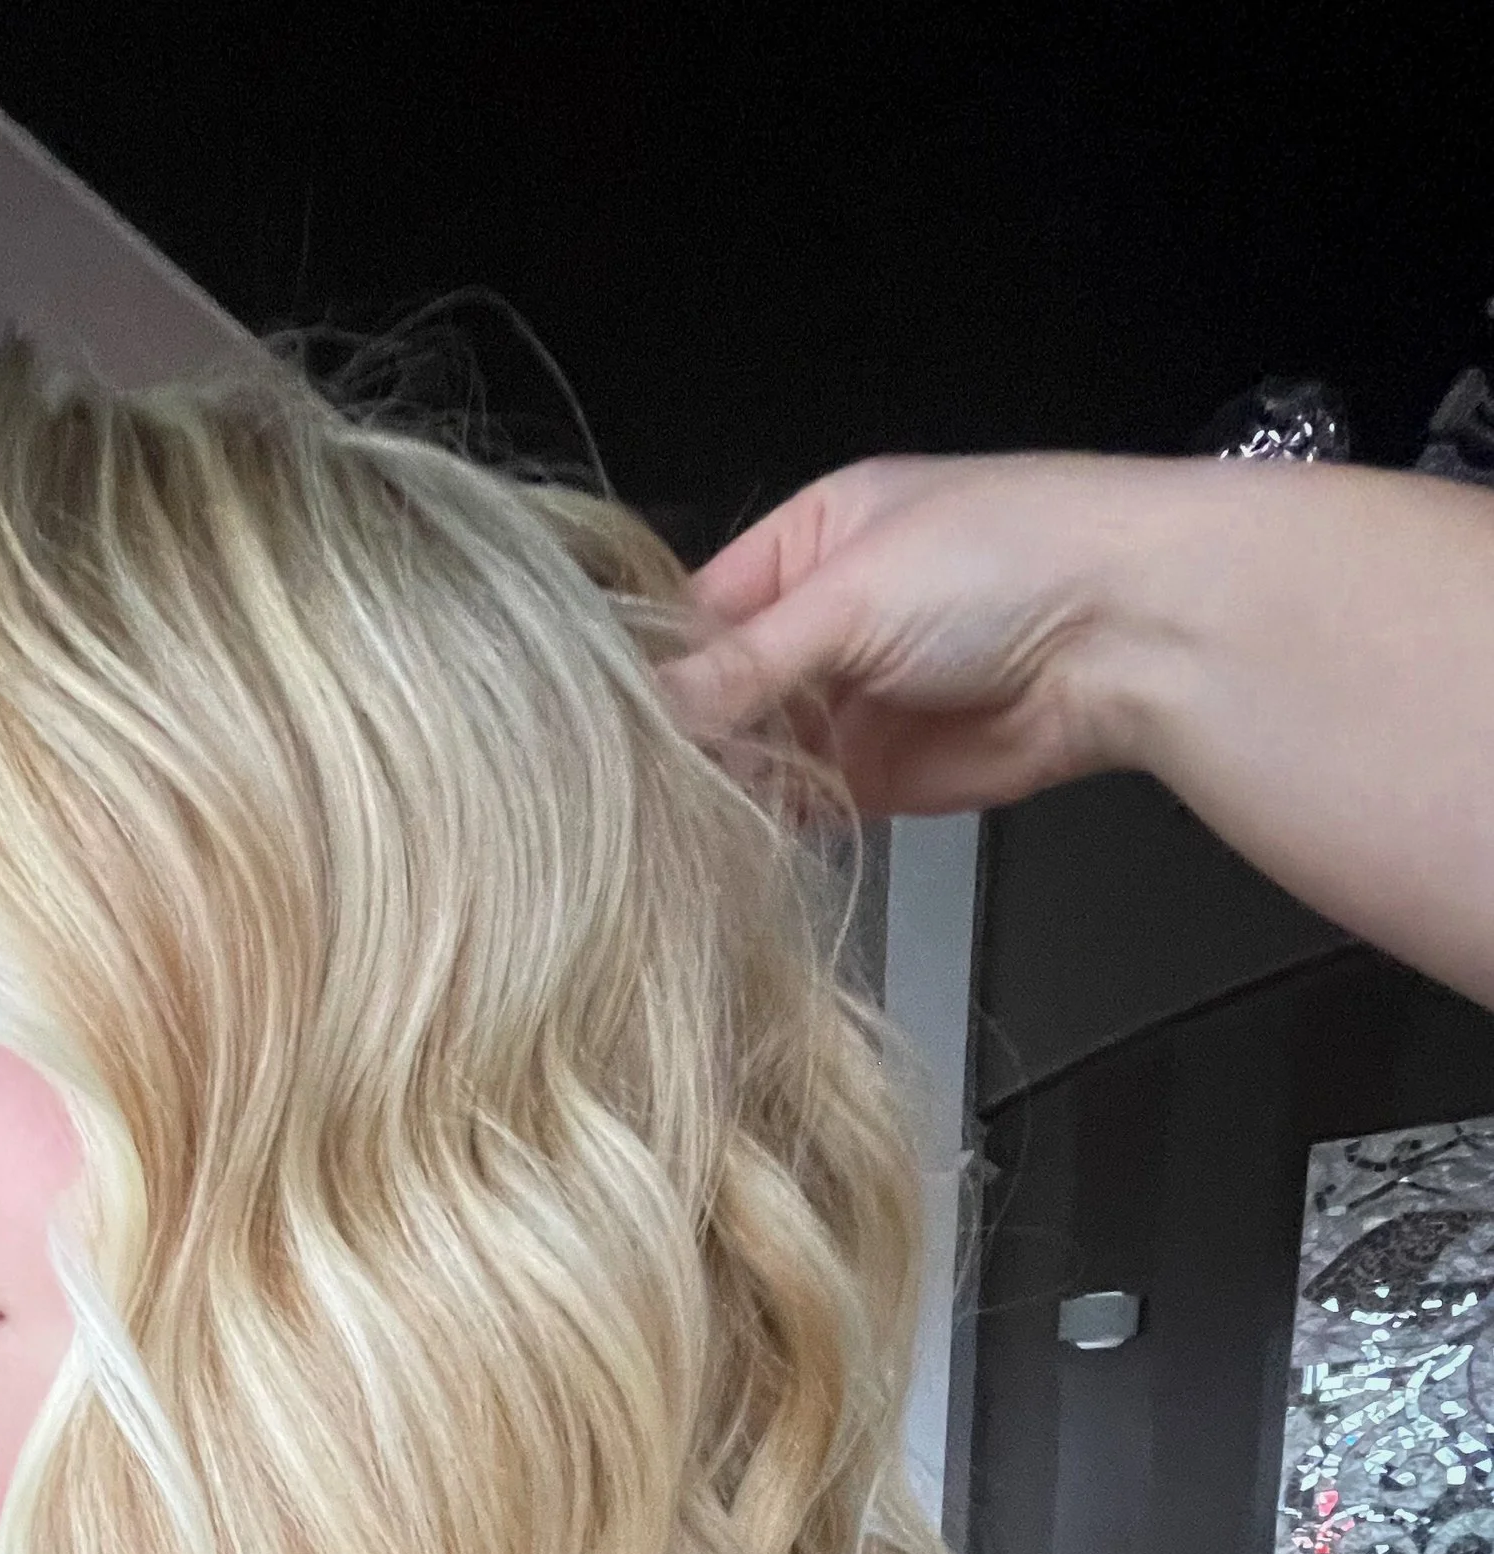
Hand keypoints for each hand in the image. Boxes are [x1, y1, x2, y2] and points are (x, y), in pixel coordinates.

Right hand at [666, 452, 1166, 815]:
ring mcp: (849, 704)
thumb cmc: (1006, 560)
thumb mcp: (851, 594)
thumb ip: (742, 665)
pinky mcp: (877, 779)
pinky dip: (764, 826)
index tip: (597, 720)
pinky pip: (799, 807)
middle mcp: (822, 620)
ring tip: (658, 821)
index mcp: (810, 538)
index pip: (695, 607)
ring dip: (717, 785)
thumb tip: (644, 713)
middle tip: (622, 785)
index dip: (649, 663)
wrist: (1131, 634)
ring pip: (751, 753)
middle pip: (717, 689)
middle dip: (679, 733)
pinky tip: (717, 841)